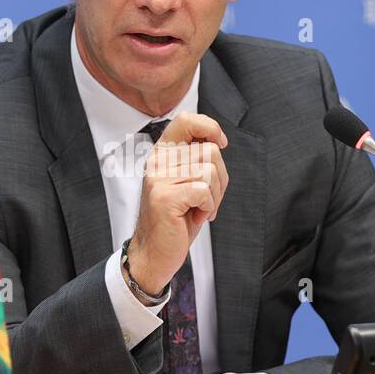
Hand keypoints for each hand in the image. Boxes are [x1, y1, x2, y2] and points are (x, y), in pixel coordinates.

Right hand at [127, 112, 228, 295]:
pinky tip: (194, 216)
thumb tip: (218, 140)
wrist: (154, 254)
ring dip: (214, 196)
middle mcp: (157, 162)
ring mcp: (158, 179)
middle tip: (207, 199)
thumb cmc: (175, 220)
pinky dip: (208, 207)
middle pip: (209, 150)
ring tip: (199, 209)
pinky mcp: (164, 197)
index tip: (220, 143)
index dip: (210, 127)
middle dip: (220, 178)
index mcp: (162, 154)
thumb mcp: (186, 183)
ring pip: (210, 171)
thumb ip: (196, 160)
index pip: (186, 120)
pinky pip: (204, 191)